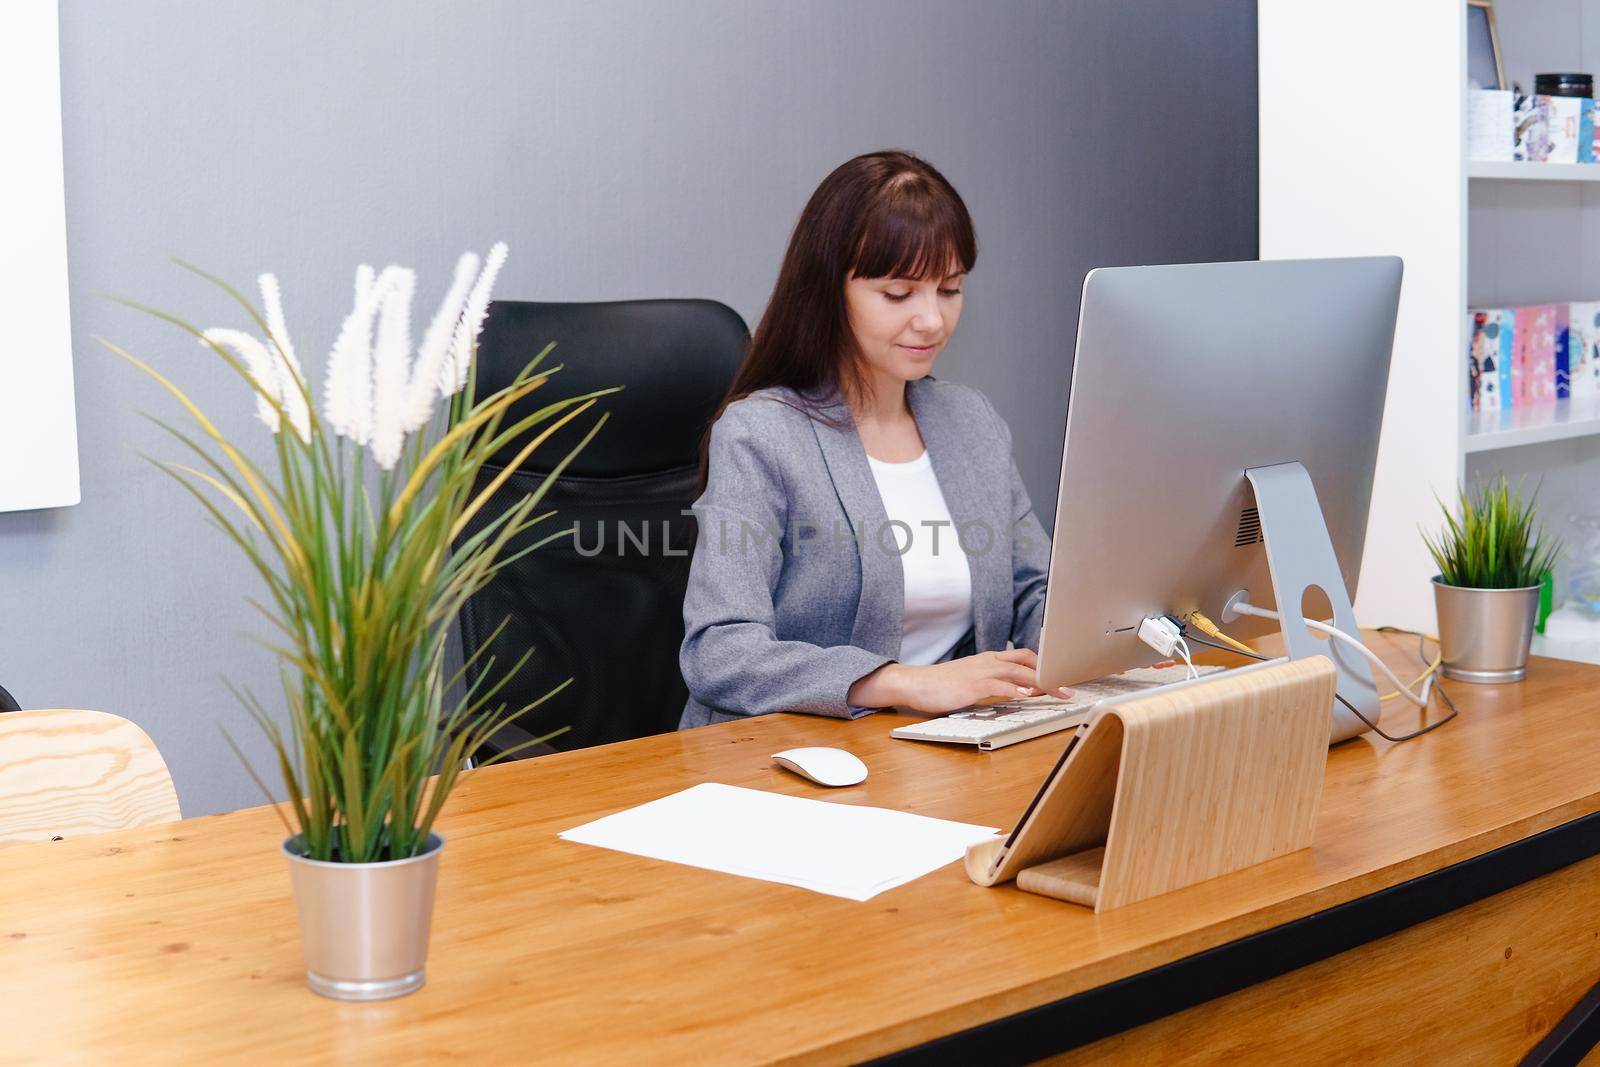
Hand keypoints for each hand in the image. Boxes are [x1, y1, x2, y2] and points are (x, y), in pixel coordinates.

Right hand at [848, 648, 1073, 714]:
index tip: (1062, 675)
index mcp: (988, 660)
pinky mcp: (972, 684)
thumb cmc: (939, 686)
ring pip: (1019, 671)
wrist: (913, 683)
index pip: (1023, 656)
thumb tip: (1017, 691)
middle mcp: (988, 661)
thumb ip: (992, 684)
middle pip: (1027, 660)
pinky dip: (1017, 688)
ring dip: (1042, 681)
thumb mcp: (970, 682)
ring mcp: (980, 671)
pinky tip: (1029, 694)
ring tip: (1059, 692)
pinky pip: (1000, 684)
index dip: (1045, 664)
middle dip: (1051, 671)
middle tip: (1069, 686)